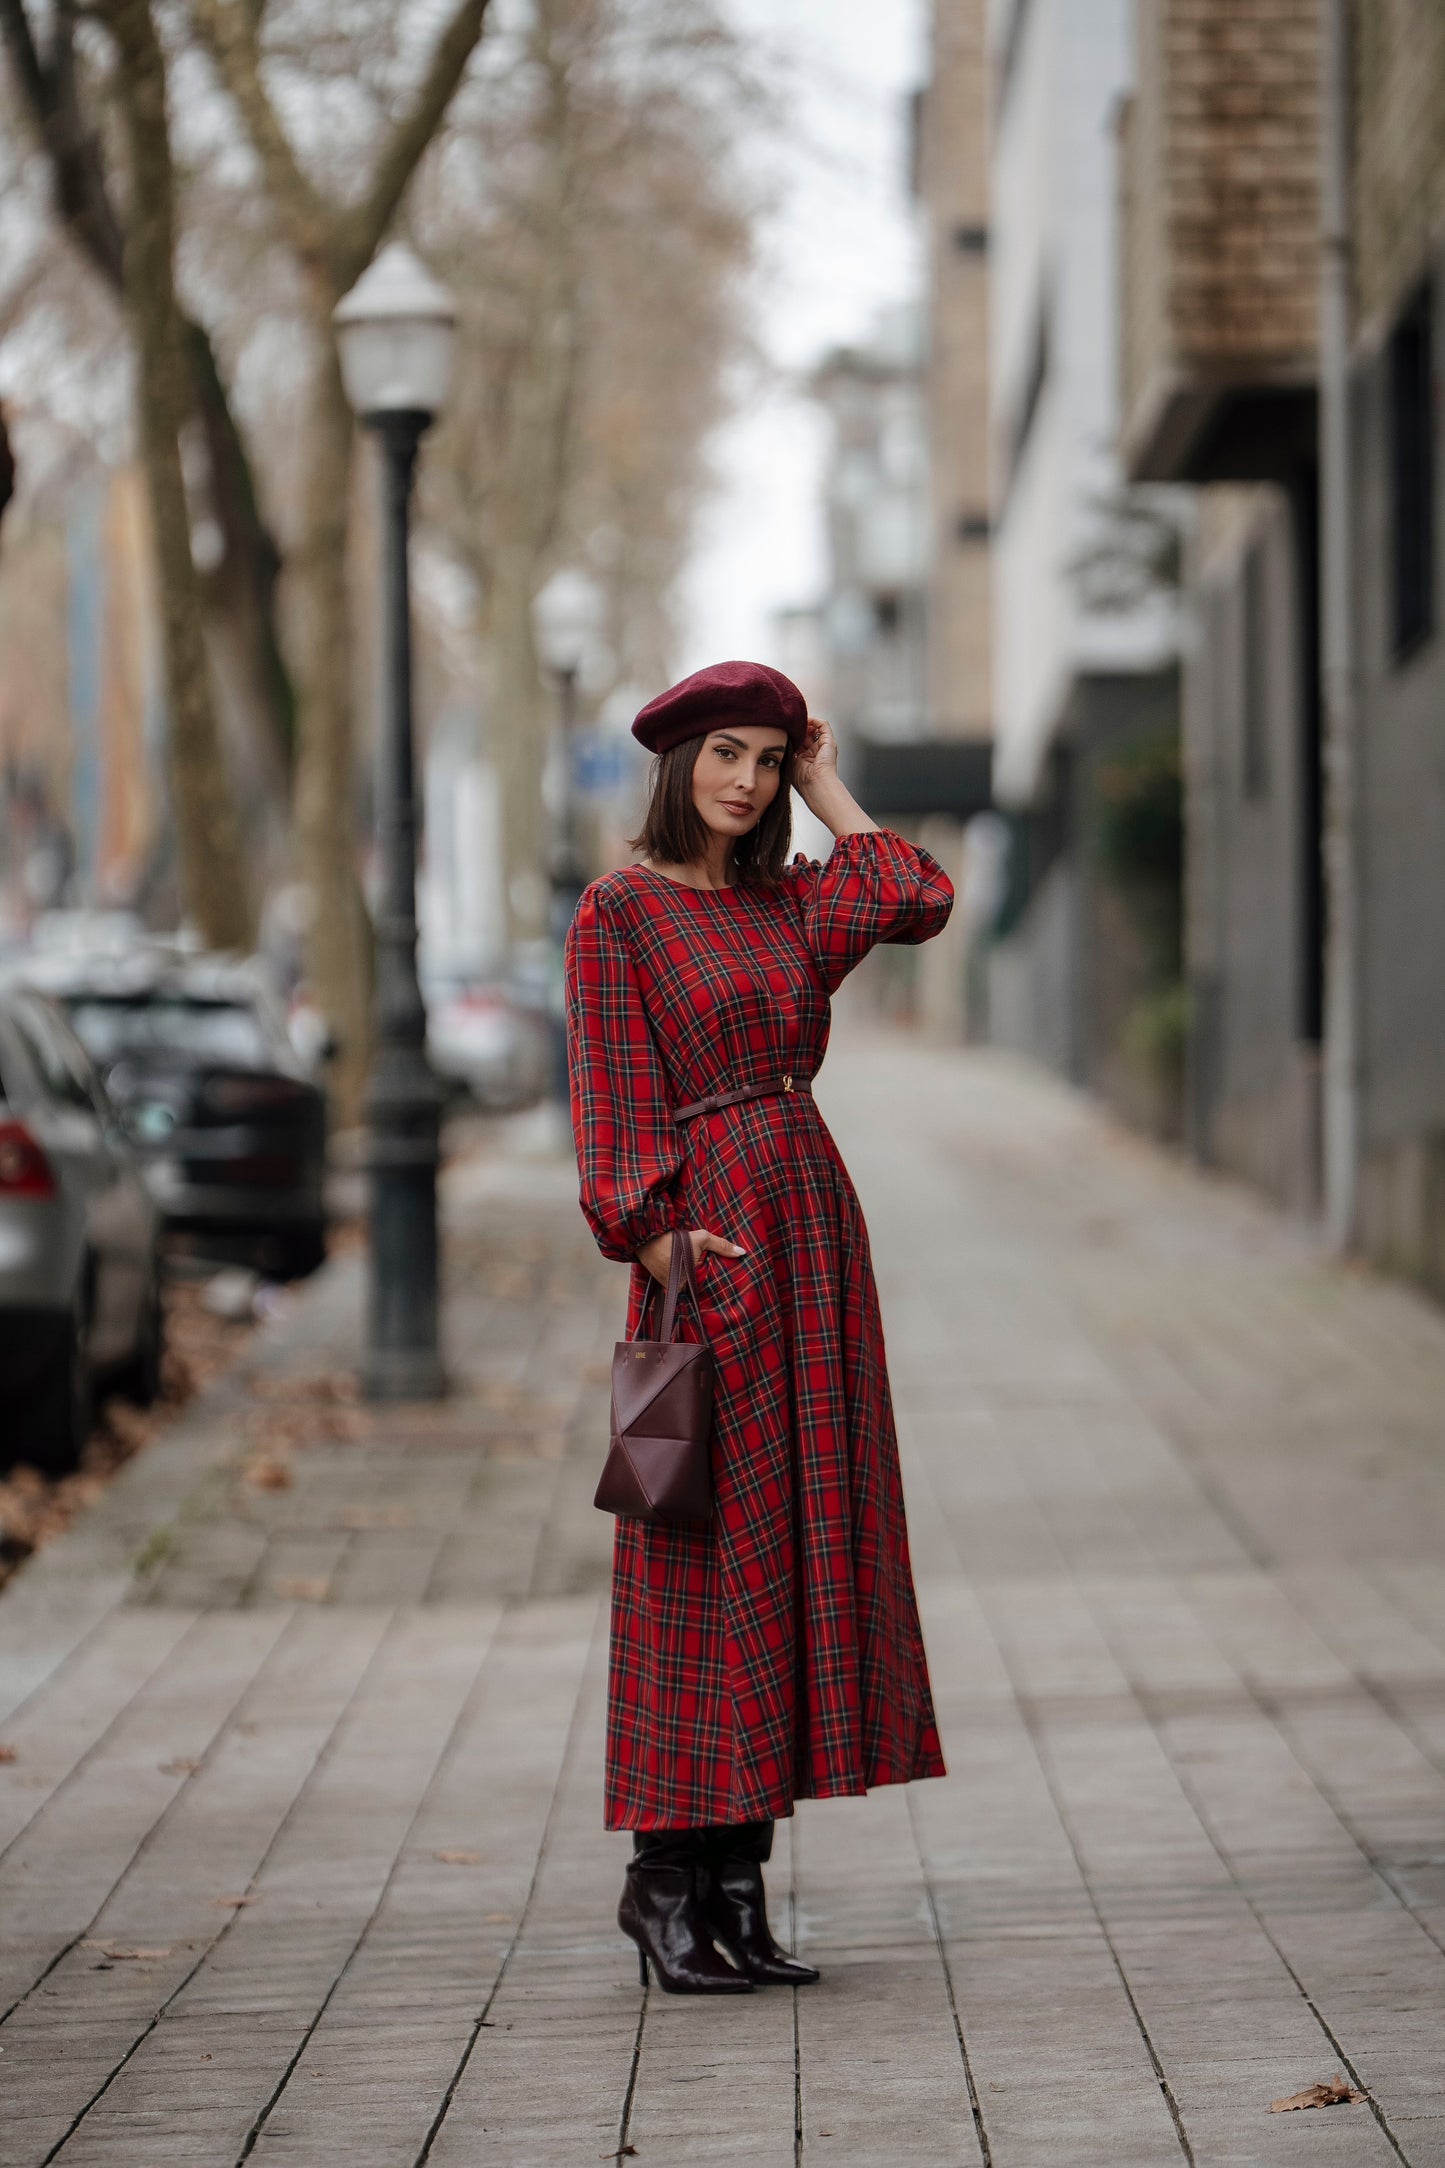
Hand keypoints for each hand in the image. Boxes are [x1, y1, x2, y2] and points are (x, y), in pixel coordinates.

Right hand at [636, 1227, 744, 1285]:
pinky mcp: (661, 1281)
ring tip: (696, 1273)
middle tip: (712, 1279)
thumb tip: (742, 1252)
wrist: (646, 1236)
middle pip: (694, 1288)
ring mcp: (667, 1286)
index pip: (704, 1289)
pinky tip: (683, 1269)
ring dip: (689, 1280)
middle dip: (701, 1283)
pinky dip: (679, 1277)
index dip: (711, 1286)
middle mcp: (676, 1288)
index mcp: (688, 1283)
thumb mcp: (701, 1238)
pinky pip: (674, 1281)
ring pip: (684, 1285)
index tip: (721, 1286)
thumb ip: (721, 1246)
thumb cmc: (675, 1239)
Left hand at [790, 716, 877, 838]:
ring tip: (796, 721)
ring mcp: (823, 746)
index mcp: (805, 758)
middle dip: (797, 728)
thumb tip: (780, 738)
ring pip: (814, 727)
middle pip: (806, 733)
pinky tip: (805, 721)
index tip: (782, 730)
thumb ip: (787, 749)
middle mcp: (815, 751)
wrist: (816, 784)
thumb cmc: (803, 780)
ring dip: (805, 723)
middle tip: (788, 724)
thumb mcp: (790, 761)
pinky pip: (823, 725)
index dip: (791, 734)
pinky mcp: (829, 741)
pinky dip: (814, 720)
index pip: (798, 741)